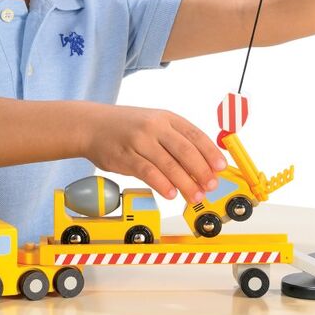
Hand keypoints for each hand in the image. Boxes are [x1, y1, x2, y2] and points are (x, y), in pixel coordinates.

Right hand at [80, 103, 226, 203]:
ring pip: (169, 164)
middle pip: (186, 150)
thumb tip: (201, 164)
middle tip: (210, 185)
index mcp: (167, 117)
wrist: (92, 125)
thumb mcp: (154, 124)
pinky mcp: (126, 156)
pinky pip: (148, 172)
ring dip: (186, 183)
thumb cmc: (127, 127)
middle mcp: (155, 126)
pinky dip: (162, 184)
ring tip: (195, 196)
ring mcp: (140, 141)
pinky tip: (171, 193)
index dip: (211, 153)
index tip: (221, 167)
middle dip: (202, 171)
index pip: (195, 135)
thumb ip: (175, 140)